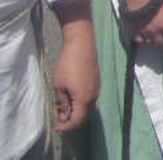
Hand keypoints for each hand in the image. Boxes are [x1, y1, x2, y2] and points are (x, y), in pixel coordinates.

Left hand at [51, 2, 98, 131]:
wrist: (81, 44)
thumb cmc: (67, 64)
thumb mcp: (59, 85)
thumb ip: (62, 102)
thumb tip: (63, 114)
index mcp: (84, 98)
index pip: (77, 120)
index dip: (66, 127)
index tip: (56, 127)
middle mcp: (94, 95)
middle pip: (84, 115)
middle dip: (70, 119)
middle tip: (56, 115)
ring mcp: (96, 87)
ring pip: (86, 106)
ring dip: (74, 109)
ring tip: (61, 104)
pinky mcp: (96, 81)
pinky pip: (88, 97)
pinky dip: (79, 101)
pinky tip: (69, 95)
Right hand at [124, 0, 162, 45]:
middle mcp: (155, 31)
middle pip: (160, 42)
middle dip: (162, 39)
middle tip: (162, 34)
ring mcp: (144, 32)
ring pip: (149, 41)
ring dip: (151, 39)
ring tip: (151, 34)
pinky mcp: (134, 31)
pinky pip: (138, 40)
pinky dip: (141, 38)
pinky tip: (142, 34)